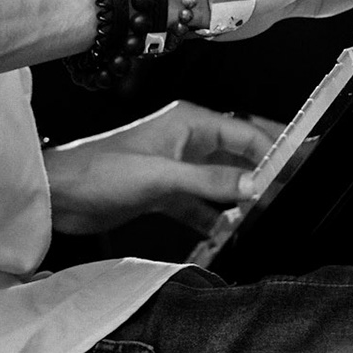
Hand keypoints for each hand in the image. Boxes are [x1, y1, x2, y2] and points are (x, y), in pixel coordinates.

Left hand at [42, 100, 280, 234]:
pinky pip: (200, 203)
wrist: (59, 194)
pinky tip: (225, 230)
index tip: (294, 168)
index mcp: (188, 122)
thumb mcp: (161, 177)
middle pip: (236, 156)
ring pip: (220, 182)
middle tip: (287, 190)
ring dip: (237, 199)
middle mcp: (186, 140)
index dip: (271, 149)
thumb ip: (209, 182)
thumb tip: (254, 186)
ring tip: (262, 215)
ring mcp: (176, 166)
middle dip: (261, 174)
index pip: (243, 133)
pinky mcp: (164, 191)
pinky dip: (213, 216)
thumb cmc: (100, 170)